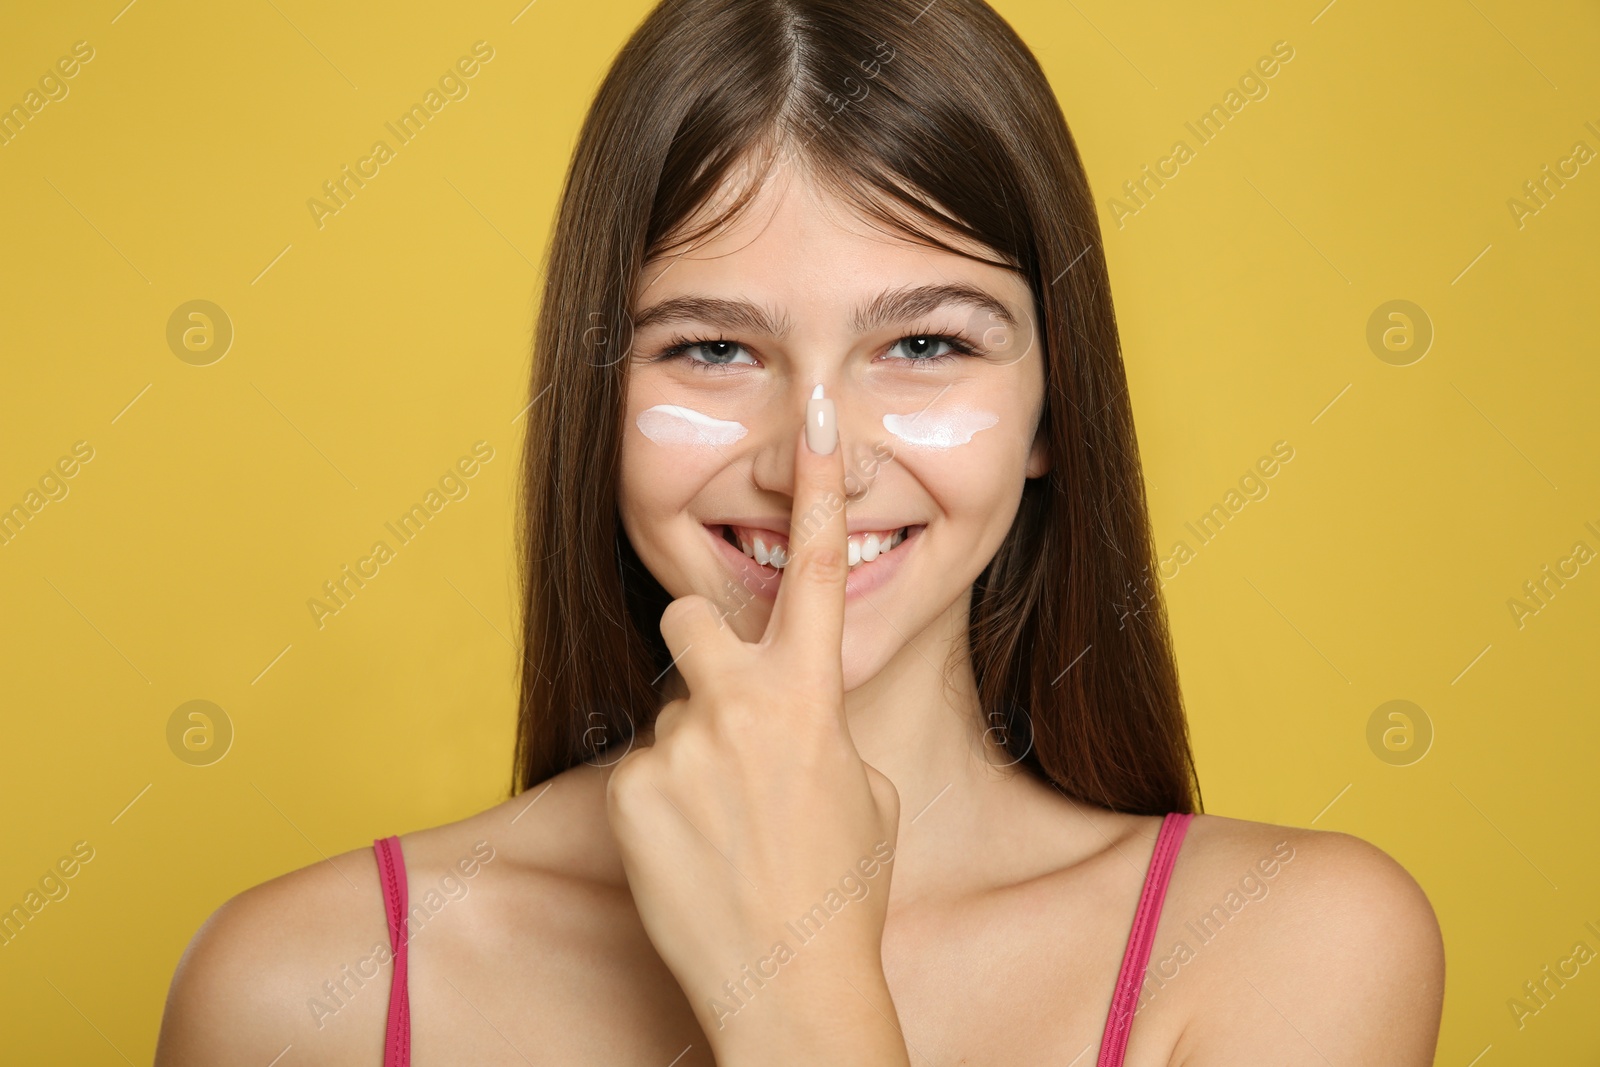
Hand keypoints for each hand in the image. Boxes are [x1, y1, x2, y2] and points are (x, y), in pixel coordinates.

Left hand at [605, 387, 908, 1063]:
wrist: (786, 980)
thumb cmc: (842, 888)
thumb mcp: (861, 792)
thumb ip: (819, 727)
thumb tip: (788, 715)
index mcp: (808, 698)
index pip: (816, 574)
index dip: (815, 492)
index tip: (810, 425)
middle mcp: (732, 707)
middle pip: (690, 617)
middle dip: (706, 649)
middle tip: (727, 711)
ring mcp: (672, 749)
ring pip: (670, 713)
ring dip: (691, 749)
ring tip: (721, 823)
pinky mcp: (624, 793)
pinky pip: (641, 771)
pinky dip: (663, 802)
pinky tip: (691, 851)